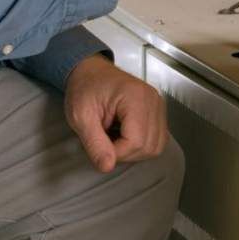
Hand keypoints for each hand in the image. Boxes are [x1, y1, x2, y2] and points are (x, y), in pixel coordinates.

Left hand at [64, 57, 167, 172]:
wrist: (90, 72)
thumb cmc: (85, 88)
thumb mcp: (80, 116)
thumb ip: (94, 143)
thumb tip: (107, 166)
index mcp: (135, 97)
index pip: (136, 141)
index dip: (117, 153)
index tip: (100, 146)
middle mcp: (152, 100)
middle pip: (149, 146)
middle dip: (125, 153)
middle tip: (105, 142)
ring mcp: (158, 105)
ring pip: (156, 146)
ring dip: (134, 151)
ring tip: (115, 138)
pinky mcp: (158, 112)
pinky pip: (157, 139)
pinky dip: (141, 145)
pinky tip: (125, 136)